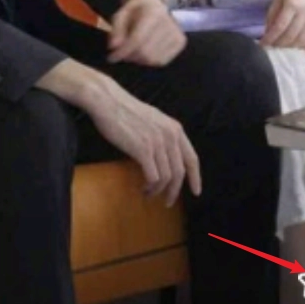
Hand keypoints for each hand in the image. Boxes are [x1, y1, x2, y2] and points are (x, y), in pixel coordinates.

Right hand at [87, 77, 200, 203]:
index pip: (191, 158)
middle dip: (174, 191)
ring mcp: (157, 143)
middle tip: (167, 201)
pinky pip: (153, 177)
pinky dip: (150, 186)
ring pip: (167, 178)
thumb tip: (168, 156)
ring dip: (158, 191)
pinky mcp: (143, 150)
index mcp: (175, 128)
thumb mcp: (154, 119)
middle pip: (179, 173)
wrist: (108, 101)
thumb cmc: (126, 111)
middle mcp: (170, 136)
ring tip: (149, 194)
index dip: (195, 177)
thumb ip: (164, 135)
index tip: (196, 192)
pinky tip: (143, 187)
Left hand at [107, 0, 186, 66]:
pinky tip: (145, 51)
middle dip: (130, 56)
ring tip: (133, 50)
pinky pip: (162, 61)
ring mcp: (177, 32)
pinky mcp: (180, 42)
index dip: (123, 51)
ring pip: (153, 59)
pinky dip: (150, 60)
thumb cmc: (135, 10)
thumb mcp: (121, 13)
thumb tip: (114, 47)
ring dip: (139, 59)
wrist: (154, 3)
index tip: (112, 57)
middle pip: (145, 52)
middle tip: (122, 53)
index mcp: (153, 12)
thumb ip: (116, 29)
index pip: (137, 39)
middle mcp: (169, 22)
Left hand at [260, 0, 304, 50]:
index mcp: (292, 5)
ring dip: (292, 46)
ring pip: (303, 40)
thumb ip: (273, 13)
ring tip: (284, 44)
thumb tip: (268, 31)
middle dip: (279, 43)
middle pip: (290, 36)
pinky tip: (302, 47)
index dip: (269, 38)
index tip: (262, 44)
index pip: (279, 27)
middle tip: (272, 44)